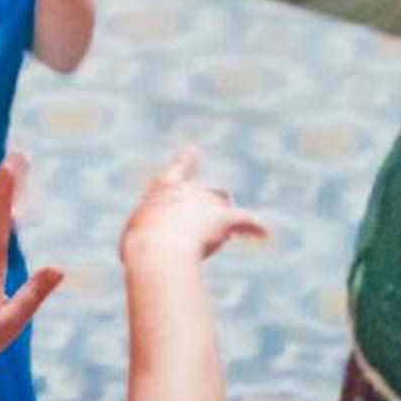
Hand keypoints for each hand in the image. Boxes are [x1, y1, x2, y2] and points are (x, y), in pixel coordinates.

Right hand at [120, 146, 267, 262]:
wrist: (157, 249)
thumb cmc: (141, 248)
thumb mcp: (134, 242)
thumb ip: (142, 239)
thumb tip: (139, 252)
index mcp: (162, 191)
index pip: (176, 170)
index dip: (186, 160)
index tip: (193, 149)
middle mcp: (187, 189)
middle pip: (206, 188)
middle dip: (210, 201)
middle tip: (207, 226)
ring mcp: (207, 200)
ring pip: (223, 201)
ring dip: (225, 214)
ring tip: (226, 233)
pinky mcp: (226, 216)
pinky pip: (247, 220)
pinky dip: (256, 227)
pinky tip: (266, 235)